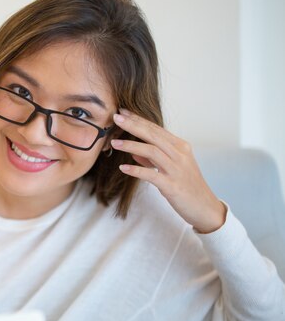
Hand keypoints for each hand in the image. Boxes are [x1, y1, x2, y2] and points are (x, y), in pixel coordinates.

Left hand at [110, 109, 225, 232]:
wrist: (205, 208)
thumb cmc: (187, 186)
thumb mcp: (171, 168)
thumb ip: (152, 159)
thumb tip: (134, 151)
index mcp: (180, 147)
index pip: (156, 129)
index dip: (139, 119)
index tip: (123, 112)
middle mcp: (180, 155)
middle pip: (153, 135)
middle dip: (133, 125)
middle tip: (116, 117)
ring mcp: (176, 170)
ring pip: (152, 151)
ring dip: (131, 145)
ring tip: (115, 142)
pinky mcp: (172, 185)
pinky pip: (151, 175)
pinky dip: (136, 170)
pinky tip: (123, 168)